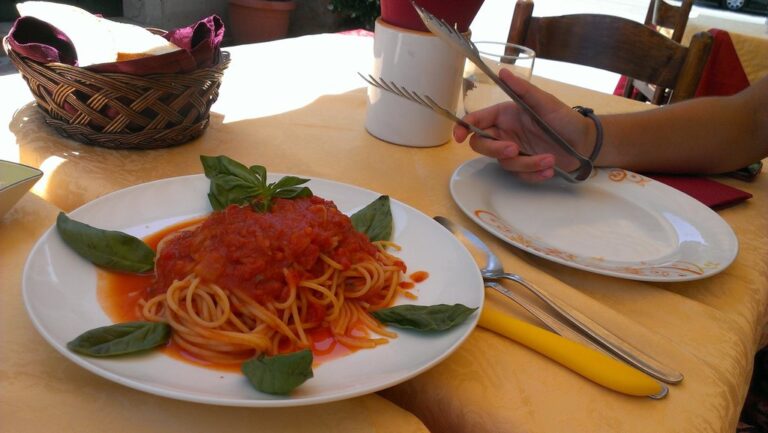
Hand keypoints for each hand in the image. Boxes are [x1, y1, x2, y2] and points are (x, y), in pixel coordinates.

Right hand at [453, 68, 594, 181]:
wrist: (585, 143)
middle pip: (482, 145)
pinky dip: (534, 174)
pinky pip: (519, 175)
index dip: (463, 128)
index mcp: (505, 115)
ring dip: (527, 164)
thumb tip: (502, 71)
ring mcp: (514, 151)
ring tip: (549, 160)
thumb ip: (522, 89)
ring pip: (504, 163)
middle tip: (515, 150)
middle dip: (496, 150)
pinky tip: (550, 169)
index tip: (459, 138)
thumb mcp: (545, 102)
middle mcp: (506, 133)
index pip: (476, 121)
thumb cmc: (565, 118)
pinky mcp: (524, 166)